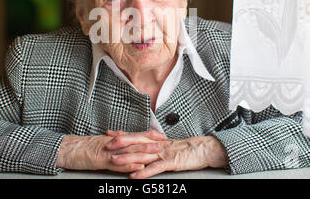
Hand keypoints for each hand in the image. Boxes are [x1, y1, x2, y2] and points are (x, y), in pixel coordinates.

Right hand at [56, 130, 165, 172]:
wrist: (65, 149)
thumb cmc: (81, 148)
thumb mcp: (100, 144)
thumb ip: (114, 144)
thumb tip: (125, 144)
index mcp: (113, 139)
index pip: (133, 135)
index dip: (148, 134)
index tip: (161, 135)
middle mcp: (111, 143)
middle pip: (134, 141)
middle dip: (150, 142)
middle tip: (164, 143)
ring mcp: (106, 152)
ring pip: (128, 151)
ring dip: (143, 152)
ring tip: (155, 154)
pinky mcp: (100, 161)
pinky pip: (116, 163)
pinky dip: (128, 164)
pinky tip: (137, 166)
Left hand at [106, 131, 228, 178]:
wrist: (204, 149)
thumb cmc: (187, 149)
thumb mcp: (168, 145)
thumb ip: (155, 144)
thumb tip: (144, 145)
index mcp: (156, 140)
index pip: (136, 135)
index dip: (122, 134)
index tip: (108, 133)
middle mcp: (158, 145)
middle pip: (136, 143)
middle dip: (120, 144)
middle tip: (106, 146)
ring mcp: (163, 153)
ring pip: (142, 156)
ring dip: (127, 159)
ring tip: (114, 161)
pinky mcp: (170, 163)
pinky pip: (155, 168)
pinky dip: (144, 172)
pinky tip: (134, 176)